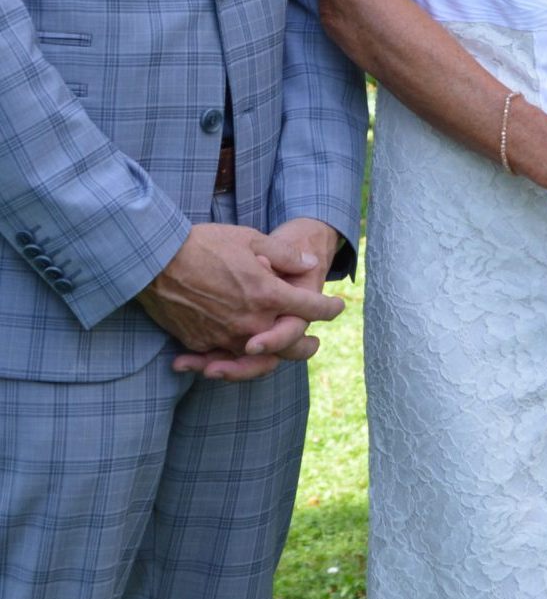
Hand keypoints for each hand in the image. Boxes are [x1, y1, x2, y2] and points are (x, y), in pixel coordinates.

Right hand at [138, 222, 344, 381]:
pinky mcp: (200, 343)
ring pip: (256, 360)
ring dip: (272, 358)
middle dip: (306, 346)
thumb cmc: (206, 244)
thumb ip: (285, 255)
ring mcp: (224, 336)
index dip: (329, 309)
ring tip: (280, 355)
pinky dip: (234, 360)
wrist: (155, 261)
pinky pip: (224, 359)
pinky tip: (239, 355)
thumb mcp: (252, 238)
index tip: (339, 307)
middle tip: (315, 344)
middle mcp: (249, 321)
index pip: (310, 308)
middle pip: (288, 347)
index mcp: (267, 294)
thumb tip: (309, 263)